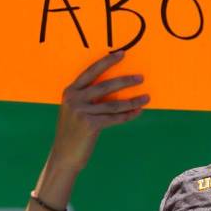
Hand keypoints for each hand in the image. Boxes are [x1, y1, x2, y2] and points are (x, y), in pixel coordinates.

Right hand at [51, 50, 148, 170]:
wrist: (64, 156)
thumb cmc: (73, 132)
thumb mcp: (74, 110)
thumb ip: (87, 97)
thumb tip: (115, 85)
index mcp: (70, 92)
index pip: (91, 71)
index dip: (107, 62)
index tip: (122, 54)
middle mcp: (74, 99)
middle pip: (105, 85)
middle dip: (125, 81)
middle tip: (140, 78)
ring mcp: (81, 112)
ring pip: (113, 104)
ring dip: (132, 101)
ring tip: (146, 97)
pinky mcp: (90, 125)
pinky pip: (114, 118)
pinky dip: (128, 115)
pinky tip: (138, 111)